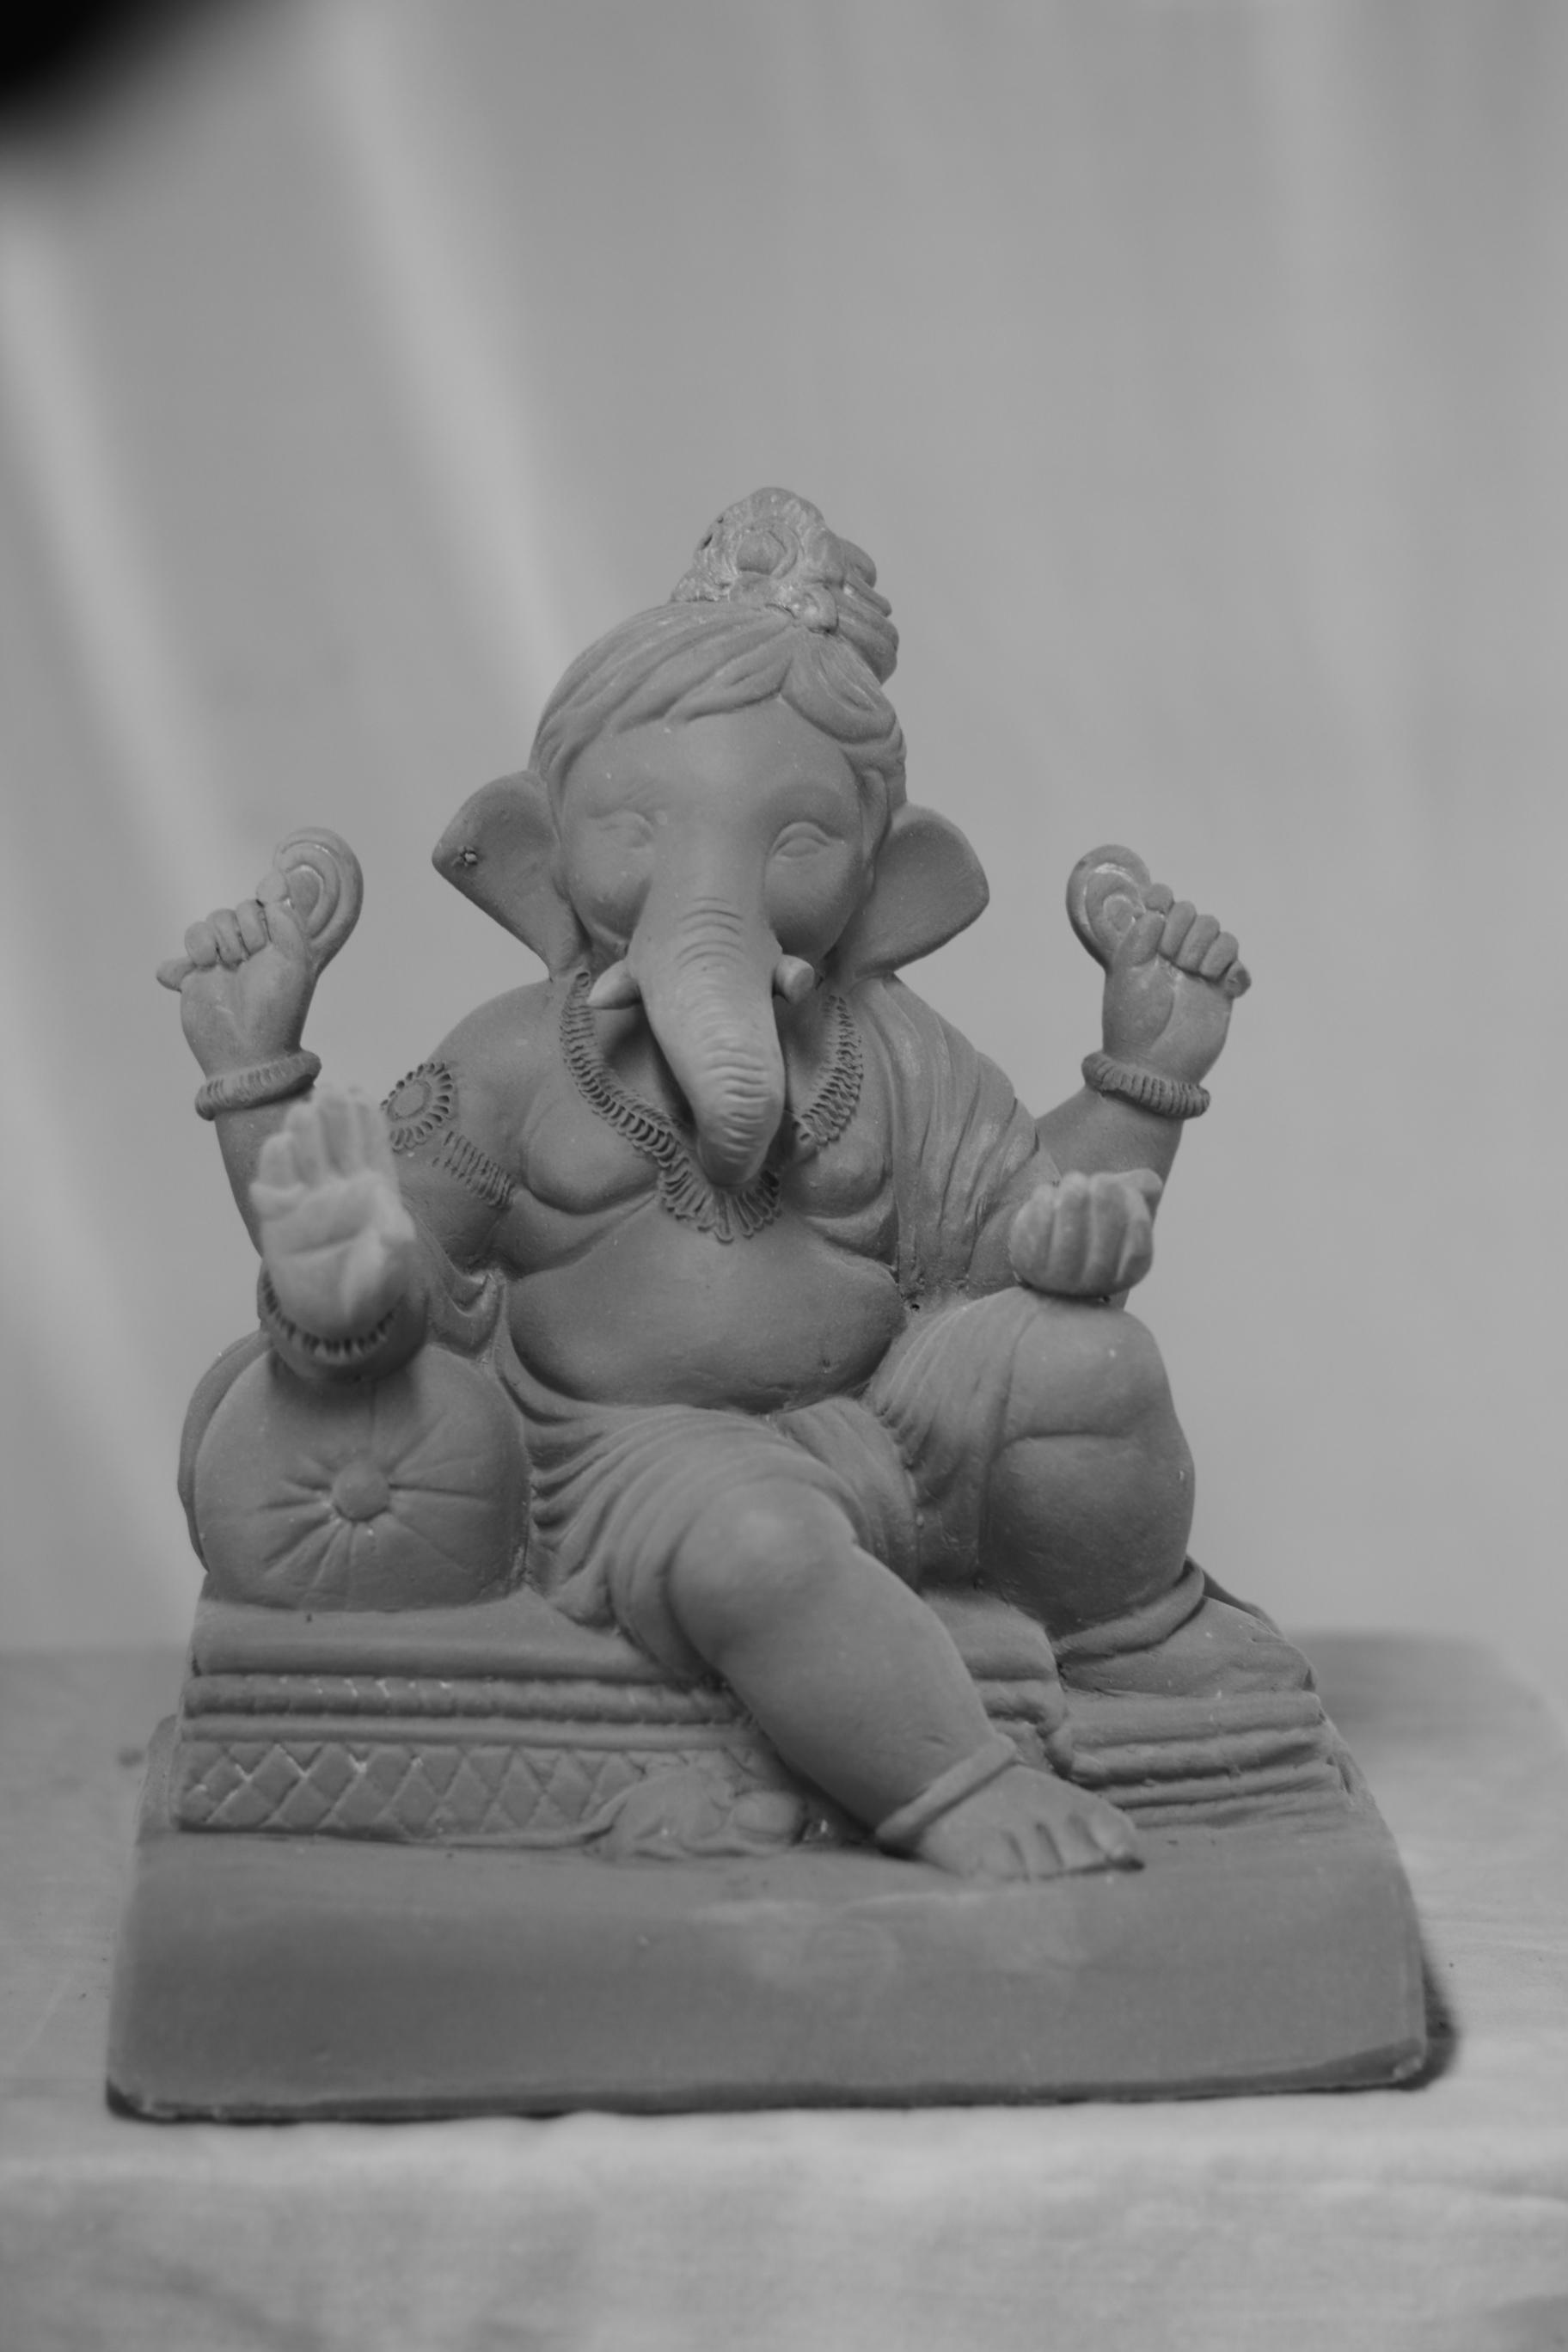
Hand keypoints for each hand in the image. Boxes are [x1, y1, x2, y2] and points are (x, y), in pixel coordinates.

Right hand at [157, 829, 361, 1076]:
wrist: (244, 1050)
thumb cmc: (277, 1009)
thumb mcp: (296, 962)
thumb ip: (289, 920)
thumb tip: (273, 890)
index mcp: (284, 945)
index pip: (274, 901)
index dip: (272, 891)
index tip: (270, 892)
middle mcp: (256, 947)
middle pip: (242, 907)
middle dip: (246, 926)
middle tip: (250, 956)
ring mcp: (226, 957)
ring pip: (214, 918)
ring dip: (220, 938)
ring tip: (226, 966)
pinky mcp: (197, 969)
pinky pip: (192, 936)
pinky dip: (195, 949)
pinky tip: (201, 970)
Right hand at [251, 1089, 416, 1341]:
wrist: (332, 1318)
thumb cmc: (370, 1287)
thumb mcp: (391, 1270)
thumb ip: (394, 1247)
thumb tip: (396, 1223)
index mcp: (373, 1189)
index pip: (370, 1146)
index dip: (364, 1119)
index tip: (359, 1093)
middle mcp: (339, 1187)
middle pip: (335, 1142)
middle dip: (332, 1116)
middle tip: (328, 1092)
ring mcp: (307, 1199)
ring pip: (304, 1156)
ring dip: (303, 1134)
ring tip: (303, 1113)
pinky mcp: (278, 1218)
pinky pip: (274, 1187)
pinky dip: (274, 1169)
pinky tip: (279, 1147)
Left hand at [1008, 1169, 1161, 1298]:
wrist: (1048, 1254)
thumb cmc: (1094, 1223)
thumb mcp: (1125, 1205)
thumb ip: (1143, 1189)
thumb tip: (1147, 1182)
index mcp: (1129, 1271)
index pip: (1138, 1244)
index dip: (1133, 1207)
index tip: (1123, 1188)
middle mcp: (1098, 1282)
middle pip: (1106, 1232)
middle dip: (1104, 1195)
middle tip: (1100, 1179)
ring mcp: (1062, 1278)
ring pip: (1070, 1231)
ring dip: (1073, 1194)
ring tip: (1073, 1182)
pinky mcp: (1031, 1265)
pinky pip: (1039, 1225)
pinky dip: (1045, 1200)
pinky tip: (1047, 1193)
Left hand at [1067, 845, 1248, 1087]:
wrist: (1153, 1064)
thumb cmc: (1132, 1022)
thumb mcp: (1124, 975)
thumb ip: (1138, 938)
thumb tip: (1157, 912)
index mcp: (1149, 946)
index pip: (1163, 903)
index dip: (1163, 898)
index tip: (1157, 910)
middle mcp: (1175, 953)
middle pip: (1196, 914)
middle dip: (1185, 929)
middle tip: (1172, 958)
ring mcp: (1201, 971)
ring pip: (1221, 934)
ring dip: (1208, 947)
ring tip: (1194, 973)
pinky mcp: (1223, 991)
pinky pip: (1239, 964)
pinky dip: (1235, 970)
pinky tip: (1223, 986)